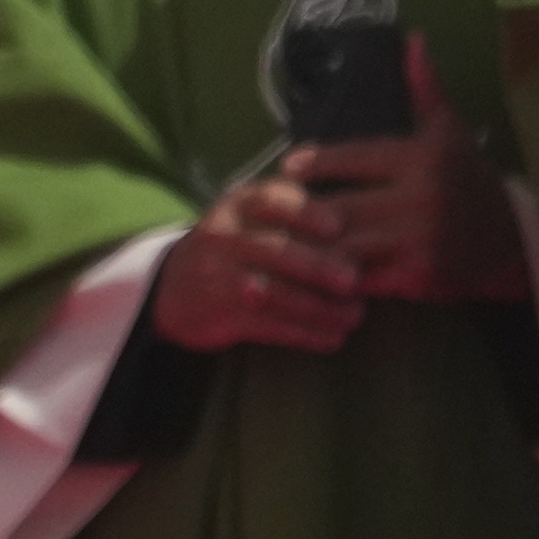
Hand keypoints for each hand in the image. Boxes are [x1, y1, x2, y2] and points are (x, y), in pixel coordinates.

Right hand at [154, 170, 367, 355]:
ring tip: (353, 317)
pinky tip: (332, 338)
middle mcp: (223, 235)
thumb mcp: (252, 216)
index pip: (271, 200)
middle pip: (274, 249)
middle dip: (317, 266)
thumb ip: (297, 213)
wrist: (174, 286)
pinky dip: (304, 334)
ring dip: (318, 308)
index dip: (305, 212)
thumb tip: (365, 229)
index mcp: (238, 205)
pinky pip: (268, 326)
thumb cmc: (236, 247)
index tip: (337, 226)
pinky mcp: (221, 313)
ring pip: (273, 292)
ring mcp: (218, 275)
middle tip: (353, 281)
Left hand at [279, 40, 529, 305]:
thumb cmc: (469, 180)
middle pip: (342, 206)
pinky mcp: (418, 278)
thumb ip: (424, 89)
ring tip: (278, 243)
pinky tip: (310, 275)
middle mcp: (422, 198)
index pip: (356, 157)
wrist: (511, 241)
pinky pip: (363, 277)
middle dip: (302, 211)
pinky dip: (334, 277)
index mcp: (424, 158)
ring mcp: (420, 241)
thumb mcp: (449, 132)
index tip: (288, 166)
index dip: (319, 162)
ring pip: (347, 245)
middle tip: (269, 211)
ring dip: (312, 247)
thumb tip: (412, 39)